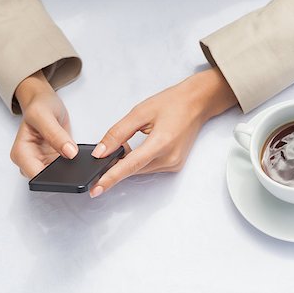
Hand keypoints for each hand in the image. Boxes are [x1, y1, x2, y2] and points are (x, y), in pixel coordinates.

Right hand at [10, 71, 77, 177]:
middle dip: (63, 175)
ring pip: (58, 176)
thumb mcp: (44, 115)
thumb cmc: (40, 106)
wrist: (45, 102)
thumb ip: (56, 135)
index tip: (70, 169)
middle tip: (79, 165)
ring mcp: (43, 162)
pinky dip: (73, 166)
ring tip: (80, 159)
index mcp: (21, 153)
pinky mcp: (54, 161)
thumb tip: (70, 153)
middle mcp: (30, 161)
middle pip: (47, 179)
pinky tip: (80, 158)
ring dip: (70, 171)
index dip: (53, 176)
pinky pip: (65, 169)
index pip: (36, 175)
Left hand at [89, 67, 236, 196]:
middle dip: (116, 166)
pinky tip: (138, 149)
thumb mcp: (140, 112)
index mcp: (162, 143)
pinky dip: (139, 161)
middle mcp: (170, 158)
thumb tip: (101, 152)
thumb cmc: (173, 103)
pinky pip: (149, 168)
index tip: (96, 189)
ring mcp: (174, 164)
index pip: (130, 166)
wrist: (197, 103)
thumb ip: (118, 133)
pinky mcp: (175, 165)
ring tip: (127, 145)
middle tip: (103, 156)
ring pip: (141, 170)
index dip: (111, 178)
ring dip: (129, 162)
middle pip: (134, 170)